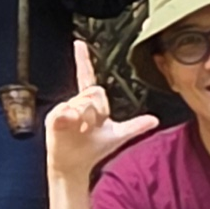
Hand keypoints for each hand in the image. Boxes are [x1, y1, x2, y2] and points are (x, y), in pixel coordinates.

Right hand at [41, 36, 159, 185]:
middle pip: (94, 92)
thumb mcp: (118, 135)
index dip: (83, 60)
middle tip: (93, 125)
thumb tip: (154, 120)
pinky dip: (74, 119)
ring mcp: (65, 109)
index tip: (79, 43)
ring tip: (82, 130)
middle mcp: (76, 102)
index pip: (86, 77)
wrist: (76, 164)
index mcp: (89, 103)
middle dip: (98, 110)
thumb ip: (135, 125)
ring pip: (84, 102)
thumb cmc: (94, 149)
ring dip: (88, 119)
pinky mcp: (55, 117)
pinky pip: (69, 110)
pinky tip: (73, 128)